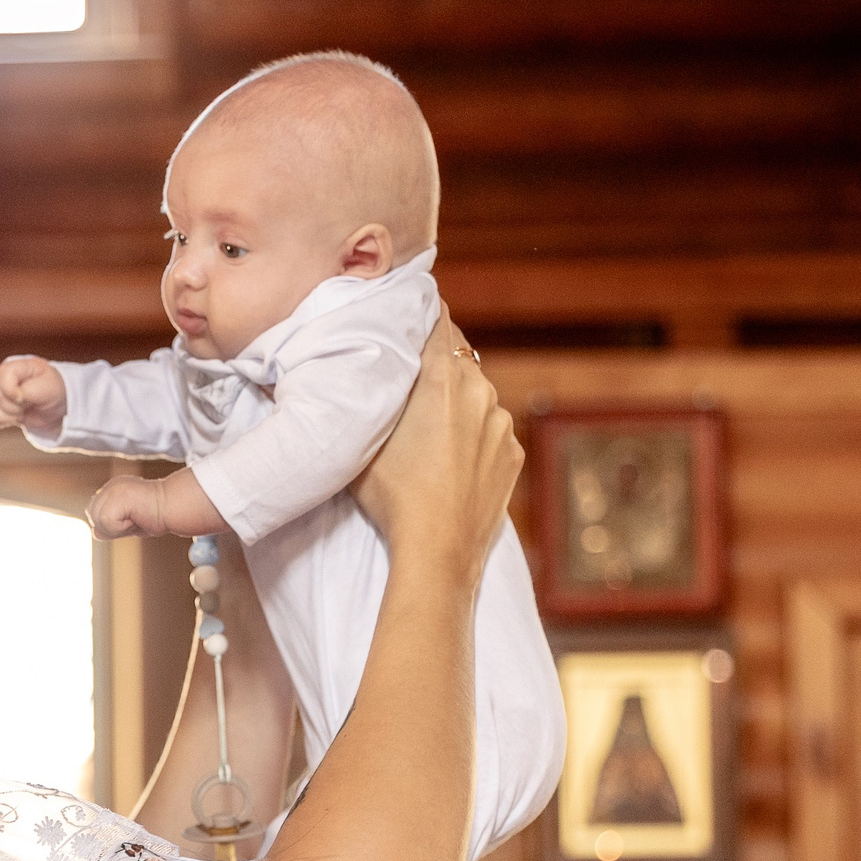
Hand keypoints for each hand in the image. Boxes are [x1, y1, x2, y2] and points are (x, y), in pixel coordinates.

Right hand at [0, 356, 66, 434]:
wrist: (54, 406)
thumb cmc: (53, 392)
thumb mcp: (50, 388)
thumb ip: (31, 390)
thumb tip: (14, 396)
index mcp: (17, 365)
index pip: (3, 376)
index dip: (12, 392)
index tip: (25, 399)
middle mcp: (2, 376)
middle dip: (14, 408)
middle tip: (28, 406)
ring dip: (6, 418)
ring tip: (21, 413)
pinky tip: (10, 419)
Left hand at [86, 475, 157, 539]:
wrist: (176, 506)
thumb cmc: (160, 515)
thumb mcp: (131, 523)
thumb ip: (113, 526)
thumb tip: (95, 532)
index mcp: (114, 488)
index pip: (96, 512)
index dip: (110, 524)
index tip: (133, 519)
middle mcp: (111, 485)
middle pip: (92, 515)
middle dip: (110, 526)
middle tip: (134, 521)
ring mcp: (114, 488)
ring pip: (98, 520)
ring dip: (117, 528)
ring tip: (136, 519)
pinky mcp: (118, 496)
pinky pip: (107, 522)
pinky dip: (120, 528)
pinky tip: (136, 519)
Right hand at [349, 313, 519, 582]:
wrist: (438, 550)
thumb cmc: (392, 495)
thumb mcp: (362, 439)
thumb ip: (364, 400)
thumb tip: (347, 377)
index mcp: (442, 376)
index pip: (438, 320)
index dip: (423, 312)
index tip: (412, 309)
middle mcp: (479, 390)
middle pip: (457, 358)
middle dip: (435, 363)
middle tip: (407, 377)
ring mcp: (500, 423)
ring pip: (475, 397)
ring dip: (456, 403)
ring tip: (427, 429)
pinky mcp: (512, 454)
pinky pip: (490, 431)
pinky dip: (474, 436)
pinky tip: (450, 461)